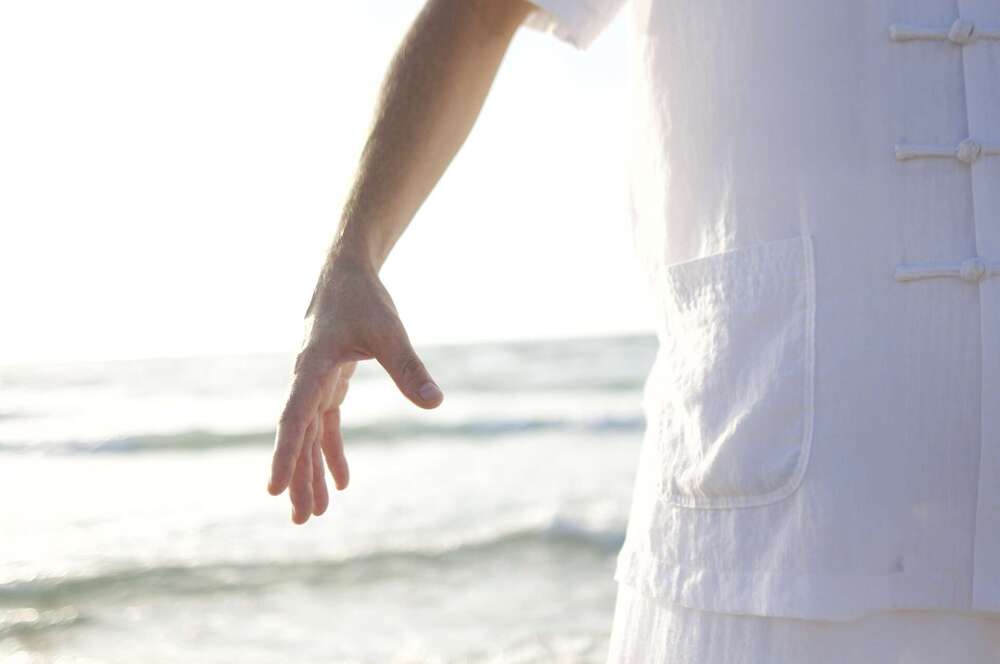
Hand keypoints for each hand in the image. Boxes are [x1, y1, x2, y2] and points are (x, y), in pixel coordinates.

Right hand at [267, 257, 443, 523]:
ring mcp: (315, 383)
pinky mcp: (329, 382)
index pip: (294, 417)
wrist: (347, 271)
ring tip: (313, 514)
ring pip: (310, 436)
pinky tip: (341, 482)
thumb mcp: (390, 332)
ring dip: (311, 472)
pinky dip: (331, 452)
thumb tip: (435, 403)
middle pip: (299, 437)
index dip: (284, 454)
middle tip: (300, 521)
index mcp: (311, 367)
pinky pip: (326, 425)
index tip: (273, 489)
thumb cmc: (364, 298)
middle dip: (299, 479)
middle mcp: (306, 379)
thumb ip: (409, 368)